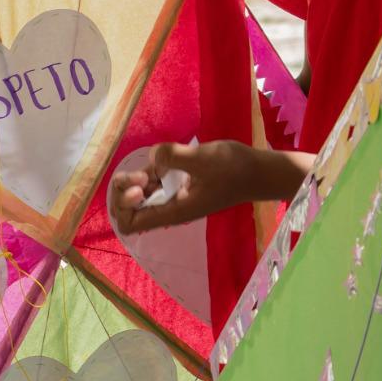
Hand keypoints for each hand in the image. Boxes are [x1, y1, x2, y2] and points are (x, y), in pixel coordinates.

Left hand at [110, 140, 311, 235]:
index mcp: (172, 212)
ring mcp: (171, 195)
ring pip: (137, 193)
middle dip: (125, 190)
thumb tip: (152, 157)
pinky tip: (165, 158)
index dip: (124, 204)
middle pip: (127, 209)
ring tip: (158, 162)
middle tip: (143, 173)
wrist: (258, 171)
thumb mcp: (203, 159)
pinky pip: (153, 181)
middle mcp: (167, 207)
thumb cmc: (234, 170)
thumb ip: (173, 157)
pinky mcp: (177, 183)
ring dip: (137, 178)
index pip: (129, 223)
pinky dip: (150, 170)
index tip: (141, 185)